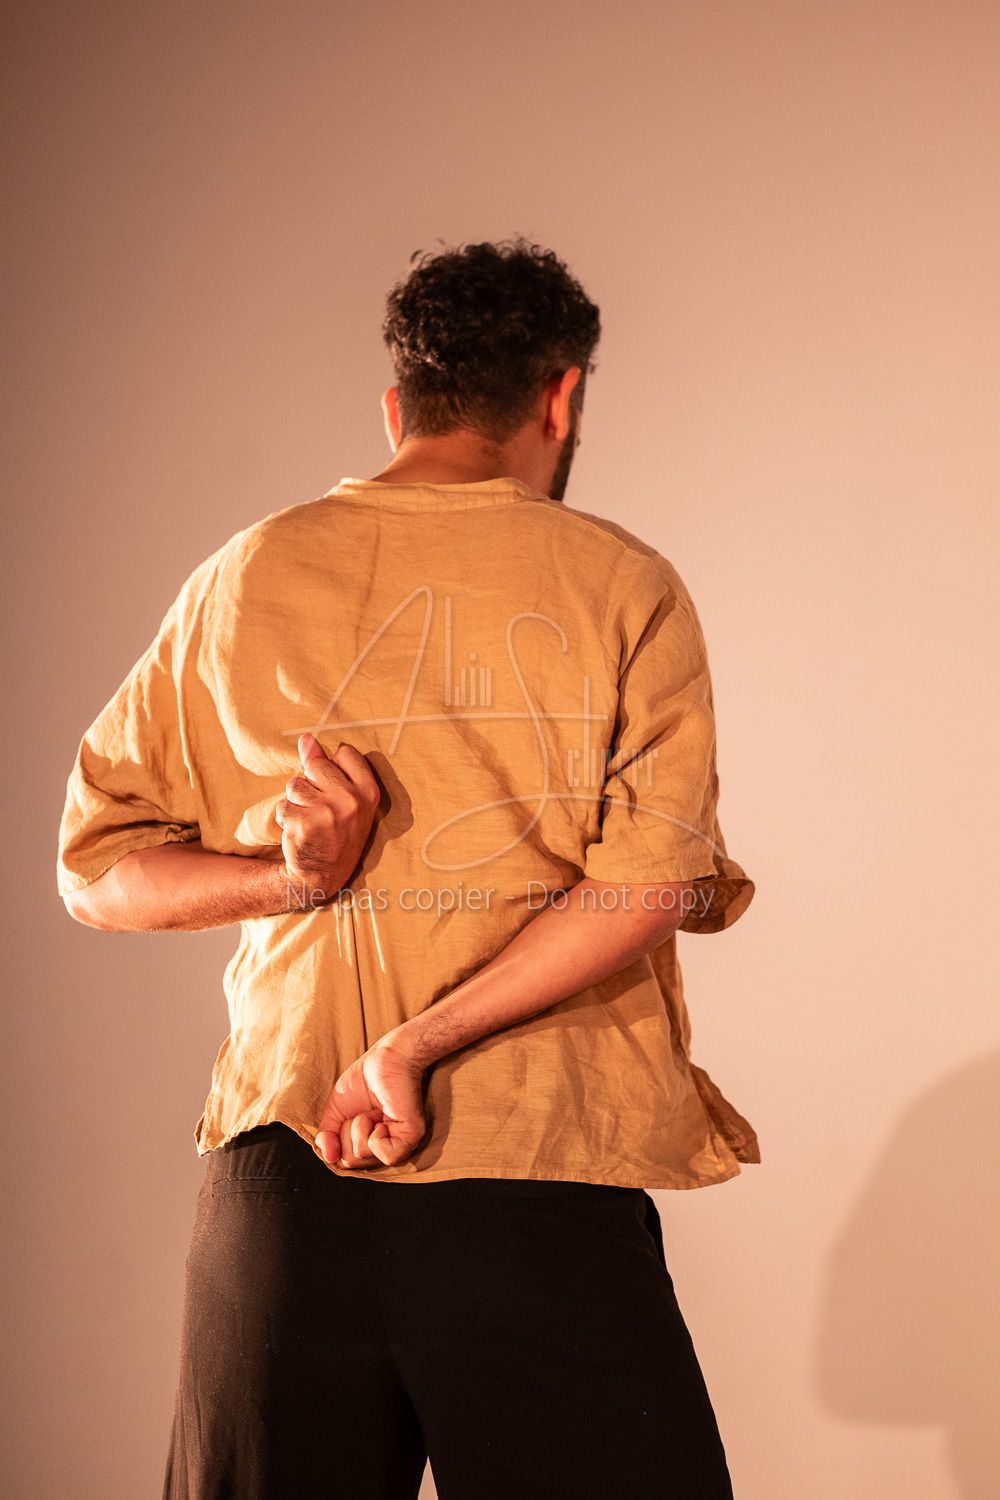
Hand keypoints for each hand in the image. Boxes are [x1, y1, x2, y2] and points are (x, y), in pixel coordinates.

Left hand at [274, 733, 380, 901]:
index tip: (336, 789)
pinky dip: (286, 816)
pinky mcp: (304, 824)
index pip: (345, 753)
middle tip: (322, 809)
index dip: (334, 768)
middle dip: (312, 783)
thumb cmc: (337, 831)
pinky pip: (284, 804)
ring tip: (310, 820)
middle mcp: (352, 801)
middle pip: (316, 765)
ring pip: (295, 784)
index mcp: (369, 792)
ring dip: (296, 801)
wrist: (322, 874)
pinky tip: (299, 831)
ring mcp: (328, 813)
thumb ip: (328, 766)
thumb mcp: (345, 799)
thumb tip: (306, 739)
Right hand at [315, 1034, 427, 1169]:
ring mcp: (397, 1144)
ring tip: (374, 1109)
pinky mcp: (410, 1137)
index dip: (338, 1137)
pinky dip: (376, 1134)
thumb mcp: (335, 1111)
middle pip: (349, 1160)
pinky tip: (384, 1116)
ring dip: (360, 1125)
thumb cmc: (362, 1082)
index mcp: (365, 1145)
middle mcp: (382, 1148)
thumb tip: (329, 1158)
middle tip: (364, 1111)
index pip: (341, 1161)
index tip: (351, 1116)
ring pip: (362, 1154)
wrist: (385, 1060)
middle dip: (347, 1130)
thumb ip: (327, 1137)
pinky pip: (385, 1154)